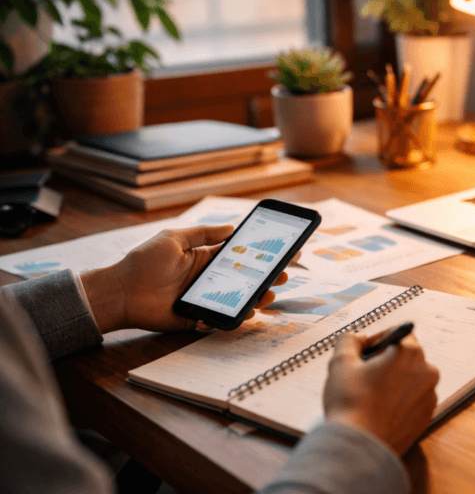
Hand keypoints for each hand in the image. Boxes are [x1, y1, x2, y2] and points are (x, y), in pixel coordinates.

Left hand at [80, 225, 292, 333]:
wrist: (120, 291)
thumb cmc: (144, 262)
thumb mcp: (173, 238)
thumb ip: (202, 233)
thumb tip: (232, 227)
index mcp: (205, 259)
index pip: (239, 256)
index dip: (260, 255)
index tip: (282, 251)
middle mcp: (208, 279)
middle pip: (244, 279)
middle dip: (266, 277)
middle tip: (283, 276)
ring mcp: (204, 299)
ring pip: (237, 300)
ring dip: (256, 298)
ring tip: (270, 295)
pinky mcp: (197, 317)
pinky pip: (221, 318)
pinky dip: (236, 317)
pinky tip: (249, 312)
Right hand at [323, 330, 439, 454]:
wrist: (359, 445)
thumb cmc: (350, 402)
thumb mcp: (341, 362)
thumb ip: (350, 340)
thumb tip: (357, 340)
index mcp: (410, 353)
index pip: (397, 333)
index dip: (377, 341)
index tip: (363, 354)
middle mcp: (427, 372)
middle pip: (406, 357)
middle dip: (386, 361)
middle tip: (364, 375)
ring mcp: (429, 397)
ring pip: (410, 379)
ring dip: (394, 381)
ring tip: (370, 395)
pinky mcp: (426, 418)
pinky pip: (412, 401)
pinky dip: (399, 401)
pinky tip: (379, 410)